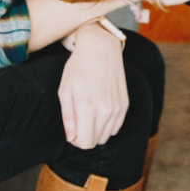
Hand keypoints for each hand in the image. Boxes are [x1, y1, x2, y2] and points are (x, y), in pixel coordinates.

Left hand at [58, 22, 128, 149]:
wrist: (101, 47)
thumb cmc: (78, 67)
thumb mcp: (65, 90)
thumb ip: (68, 117)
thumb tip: (72, 138)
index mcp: (88, 106)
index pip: (84, 143)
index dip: (75, 139)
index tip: (73, 126)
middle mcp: (106, 109)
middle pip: (95, 141)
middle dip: (85, 134)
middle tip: (79, 116)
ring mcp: (118, 107)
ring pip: (106, 136)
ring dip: (96, 129)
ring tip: (89, 110)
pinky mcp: (125, 104)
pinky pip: (116, 127)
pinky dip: (107, 124)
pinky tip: (100, 108)